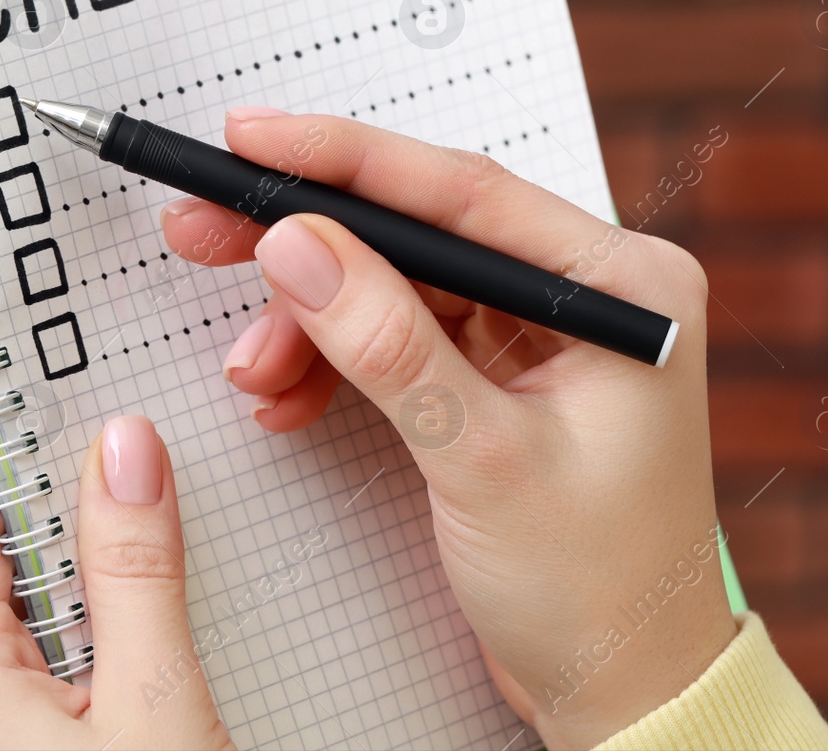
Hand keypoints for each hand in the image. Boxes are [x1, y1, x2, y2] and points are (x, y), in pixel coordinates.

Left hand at [0, 416, 234, 750]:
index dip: (25, 451)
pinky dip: (108, 629)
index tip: (92, 402)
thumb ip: (136, 574)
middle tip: (156, 462)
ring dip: (103, 574)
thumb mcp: (155, 702)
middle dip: (80, 509)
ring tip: (173, 534)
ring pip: (38, 611)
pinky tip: (166, 618)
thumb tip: (123, 445)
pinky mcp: (26, 747)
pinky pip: (58, 662)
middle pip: (3, 558)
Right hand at [160, 109, 737, 749]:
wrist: (623, 687)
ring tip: (252, 370)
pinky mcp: (494, 376)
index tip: (250, 140)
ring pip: (392, 288)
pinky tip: (287, 396)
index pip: (465, 192)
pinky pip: (394, 340)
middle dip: (308, 241)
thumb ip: (385, 343)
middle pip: (418, 233)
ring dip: (308, 322)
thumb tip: (294, 242)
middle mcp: (580, 292)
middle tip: (204, 231)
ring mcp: (535, 334)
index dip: (346, 161)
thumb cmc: (597, 585)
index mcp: (619, 285)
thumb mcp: (481, 457)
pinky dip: (332, 363)